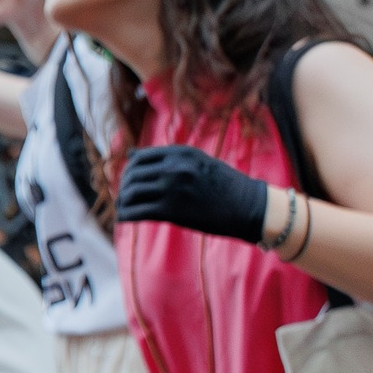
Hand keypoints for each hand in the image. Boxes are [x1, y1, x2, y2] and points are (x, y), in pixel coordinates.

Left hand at [117, 144, 268, 242]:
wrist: (249, 207)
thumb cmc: (224, 185)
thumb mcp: (198, 161)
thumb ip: (167, 158)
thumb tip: (131, 154)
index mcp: (180, 153)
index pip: (139, 157)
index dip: (129, 170)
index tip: (128, 180)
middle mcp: (174, 168)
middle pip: (131, 175)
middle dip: (123, 187)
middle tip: (123, 197)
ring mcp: (172, 189)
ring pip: (130, 193)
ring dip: (122, 202)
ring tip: (123, 208)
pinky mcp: (171, 211)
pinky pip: (137, 212)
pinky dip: (126, 216)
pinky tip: (124, 219)